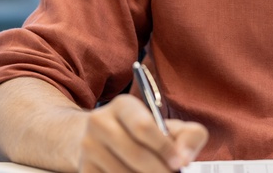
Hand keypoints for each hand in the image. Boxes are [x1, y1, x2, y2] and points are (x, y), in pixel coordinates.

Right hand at [78, 94, 208, 172]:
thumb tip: (184, 158)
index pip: (143, 127)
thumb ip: (188, 135)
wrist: (100, 142)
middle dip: (160, 170)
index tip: (180, 163)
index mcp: (123, 105)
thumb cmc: (143, 136)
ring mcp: (88, 147)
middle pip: (136, 155)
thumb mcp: (166, 127)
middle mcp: (100, 122)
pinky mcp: (84, 169)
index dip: (165, 148)